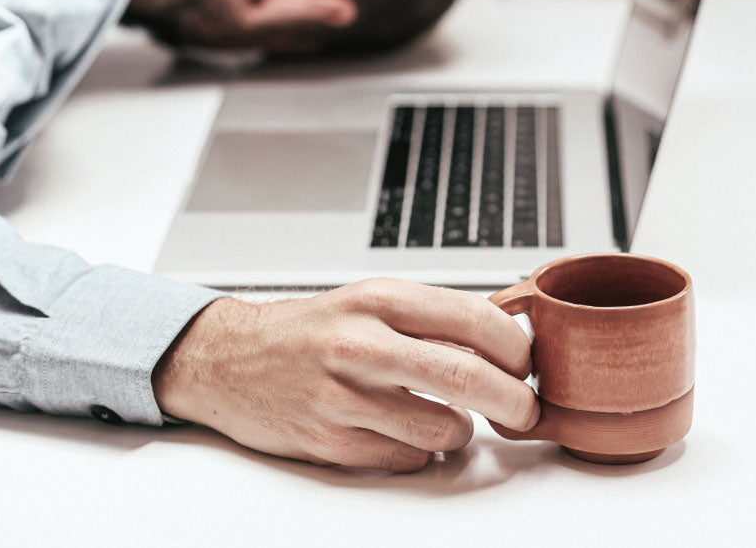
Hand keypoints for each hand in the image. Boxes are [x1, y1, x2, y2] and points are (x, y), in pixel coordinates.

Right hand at [153, 279, 538, 470]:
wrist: (230, 360)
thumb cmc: (310, 330)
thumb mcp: (370, 300)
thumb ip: (434, 317)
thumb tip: (508, 335)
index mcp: (379, 299)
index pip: (473, 317)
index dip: (515, 346)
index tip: (524, 362)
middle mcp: (361, 343)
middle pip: (467, 375)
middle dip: (514, 400)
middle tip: (525, 408)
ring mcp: (343, 396)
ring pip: (443, 427)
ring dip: (460, 428)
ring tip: (445, 414)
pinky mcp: (330, 442)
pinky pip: (407, 457)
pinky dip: (418, 448)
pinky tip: (401, 429)